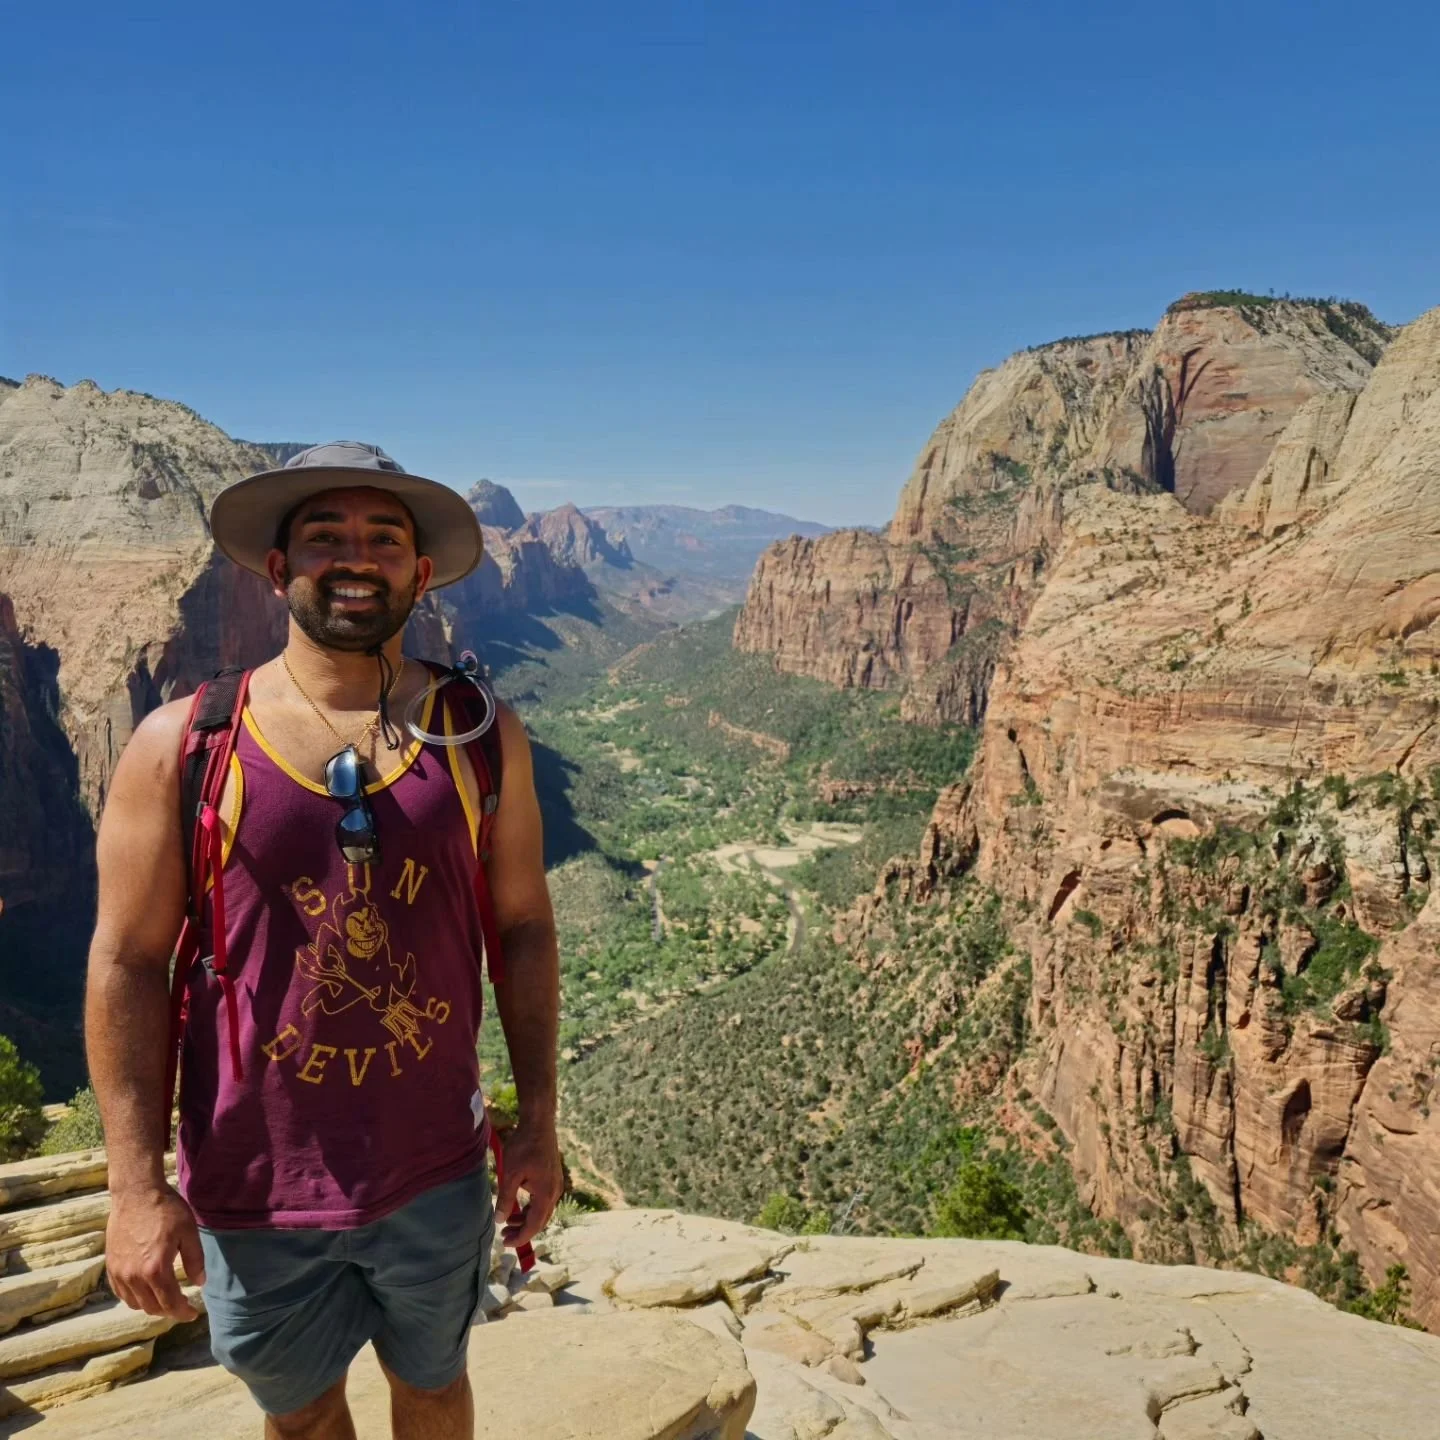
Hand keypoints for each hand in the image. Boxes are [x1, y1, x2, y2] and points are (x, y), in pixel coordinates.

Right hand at [106, 1184, 204, 1319]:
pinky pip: (121, 1293)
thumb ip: (195, 1259)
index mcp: (156, 1269)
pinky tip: (145, 1290)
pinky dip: (134, 1298)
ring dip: (151, 1306)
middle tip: (181, 1306)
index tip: (192, 1314)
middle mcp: (134, 1276)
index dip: (182, 1312)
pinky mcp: (110, 1266)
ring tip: (165, 1299)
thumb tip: (200, 1282)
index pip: (170, 1302)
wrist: (136, 1193)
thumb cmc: (165, 1209)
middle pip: (152, 1307)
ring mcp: (119, 1273)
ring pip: (135, 1303)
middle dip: (168, 1311)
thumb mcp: (188, 1231)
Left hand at [495, 1117, 562, 1248]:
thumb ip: (506, 1198)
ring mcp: (556, 1184)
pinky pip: (543, 1200)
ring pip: (542, 1210)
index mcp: (546, 1194)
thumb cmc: (524, 1146)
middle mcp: (555, 1192)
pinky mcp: (553, 1177)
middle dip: (523, 1230)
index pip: (534, 1225)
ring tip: (508, 1221)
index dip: (520, 1237)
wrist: (539, 1124)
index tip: (505, 1243)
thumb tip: (500, 1220)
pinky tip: (518, 1206)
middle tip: (504, 1235)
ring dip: (526, 1219)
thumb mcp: (511, 1174)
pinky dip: (531, 1208)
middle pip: (540, 1220)